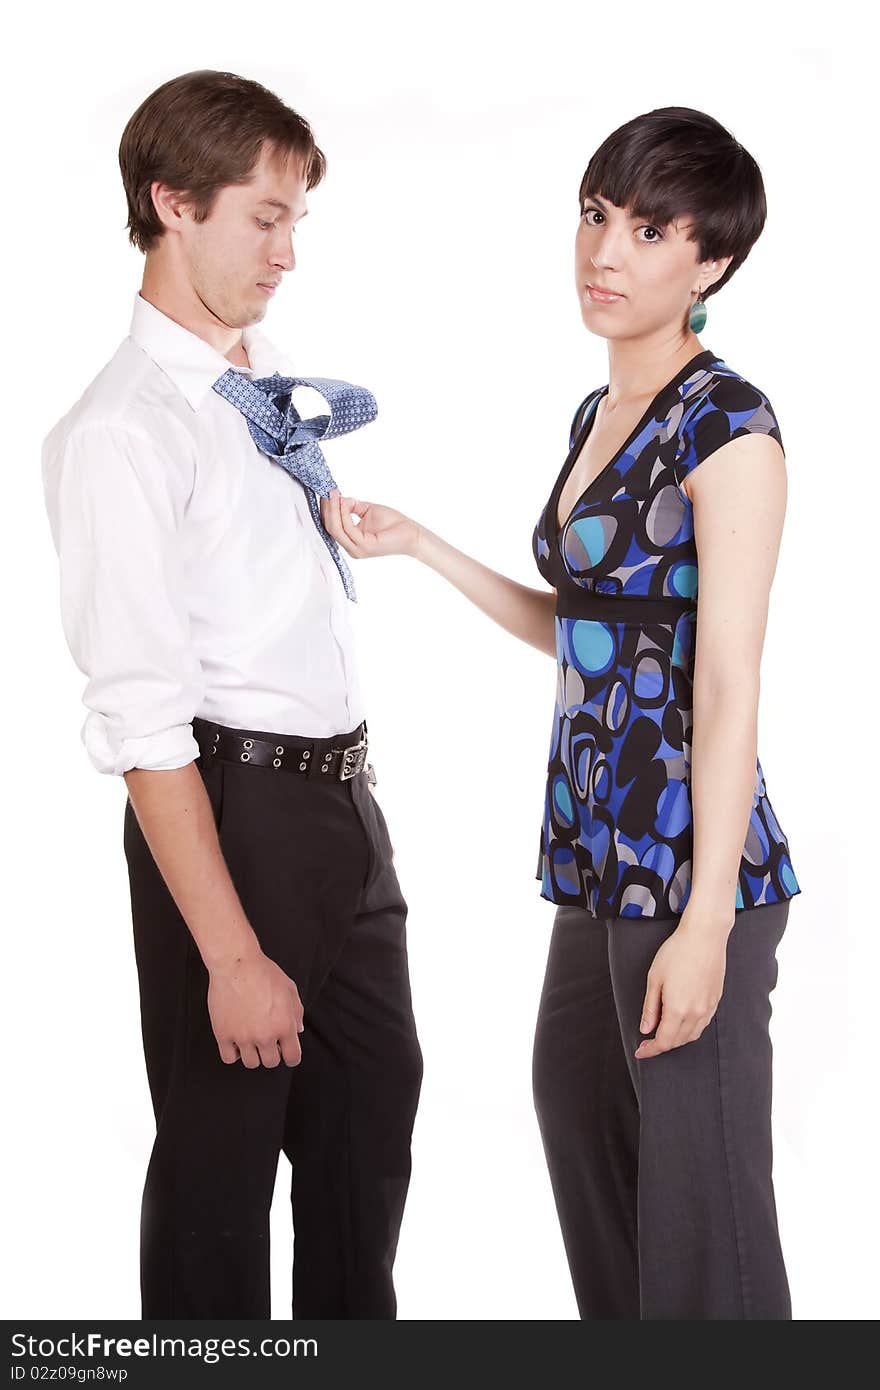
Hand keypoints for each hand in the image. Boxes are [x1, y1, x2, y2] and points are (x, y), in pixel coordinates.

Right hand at [207, 948, 304, 1067]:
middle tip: (267, 1040)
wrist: (236, 964)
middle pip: (271, 1062)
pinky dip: (233, 1053)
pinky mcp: (223, 1034)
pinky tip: (236, 1040)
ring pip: (251, 1063)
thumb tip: (298, 1030)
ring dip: (253, 1053)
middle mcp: (265, 1036)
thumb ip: (297, 1012)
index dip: (290, 1056)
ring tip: (251, 1039)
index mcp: (284, 1026)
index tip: (286, 1052)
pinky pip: (229, 1058)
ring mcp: (243, 1037)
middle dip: (271, 1053)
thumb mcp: (289, 989)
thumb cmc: (264, 972)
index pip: (292, 1057)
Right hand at [320, 489, 420, 557]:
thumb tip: (340, 498)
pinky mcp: (365, 547)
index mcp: (351, 542)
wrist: (411, 534)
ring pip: (336, 529)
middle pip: (330, 528)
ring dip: (333, 510)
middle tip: (328, 492)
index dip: (327, 510)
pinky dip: (344, 514)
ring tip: (334, 494)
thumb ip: (352, 506)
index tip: (327, 493)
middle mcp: (352, 548)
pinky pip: (348, 529)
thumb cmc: (393, 524)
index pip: (331, 527)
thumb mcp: (368, 511)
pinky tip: (345, 502)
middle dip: (328, 508)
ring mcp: (357, 550)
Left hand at [634, 914, 731, 1059]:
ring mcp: (708, 1008)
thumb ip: (650, 1008)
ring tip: (662, 1032)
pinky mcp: (715, 1001)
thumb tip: (646, 1029)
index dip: (651, 1050)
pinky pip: (702, 1024)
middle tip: (647, 1041)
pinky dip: (690, 1030)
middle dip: (662, 1045)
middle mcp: (696, 1013)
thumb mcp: (654, 979)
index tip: (641, 1052)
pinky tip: (681, 1022)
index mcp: (678, 1009)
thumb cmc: (677, 953)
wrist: (705, 936)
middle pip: (678, 1041)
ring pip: (692, 1035)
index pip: (664, 1041)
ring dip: (676, 1039)